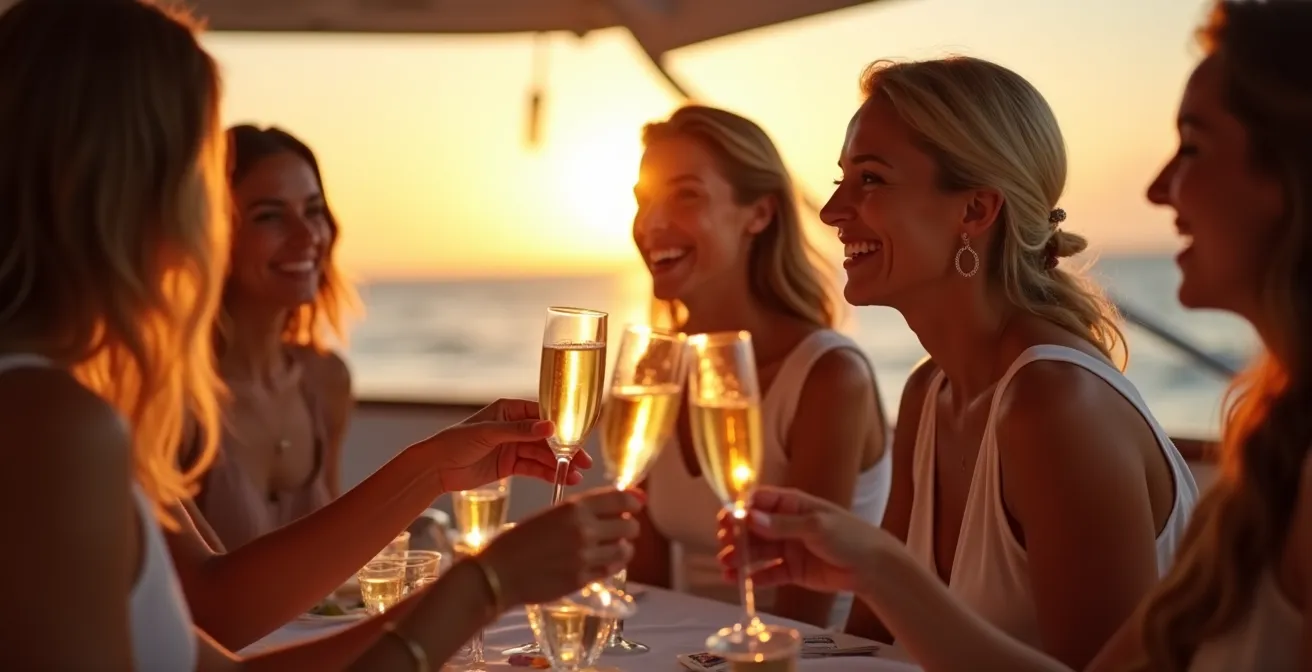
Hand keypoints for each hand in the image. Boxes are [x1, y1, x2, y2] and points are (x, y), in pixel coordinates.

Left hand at [420, 398, 593, 492]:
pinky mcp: (510, 466)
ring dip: (559, 464)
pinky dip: (547, 474)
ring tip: (575, 476)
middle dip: (565, 449)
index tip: (579, 436)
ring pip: (542, 455)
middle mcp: (514, 427)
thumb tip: (549, 427)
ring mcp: (513, 447)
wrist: (435, 468)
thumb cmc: (455, 442)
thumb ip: (519, 430)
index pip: (542, 414)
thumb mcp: (488, 432)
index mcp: (509, 410)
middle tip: (583, 461)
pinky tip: (561, 479)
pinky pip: (533, 468)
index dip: (562, 426)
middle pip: (546, 438)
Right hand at [480, 488, 643, 607]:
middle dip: (629, 526)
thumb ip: (582, 510)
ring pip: (625, 550)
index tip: (636, 504)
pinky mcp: (582, 580)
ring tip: (615, 548)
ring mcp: (585, 557)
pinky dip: (612, 565)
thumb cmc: (518, 542)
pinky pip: (611, 570)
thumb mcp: (550, 513)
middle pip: (630, 526)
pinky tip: (604, 562)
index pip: (622, 500)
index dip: (634, 501)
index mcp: (575, 508)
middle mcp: (584, 531)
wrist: (499, 573)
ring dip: (624, 548)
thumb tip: (616, 507)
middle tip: (622, 528)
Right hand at [716, 486, 885, 594]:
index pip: (759, 501)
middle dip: (736, 535)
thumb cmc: (850, 536)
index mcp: (793, 505)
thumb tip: (749, 517)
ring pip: (757, 551)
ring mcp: (788, 548)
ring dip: (740, 557)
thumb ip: (782, 524)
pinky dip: (753, 577)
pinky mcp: (792, 571)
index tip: (725, 520)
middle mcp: (786, 524)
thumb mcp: (816, 526)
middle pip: (753, 528)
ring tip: (725, 566)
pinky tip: (738, 581)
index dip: (740, 509)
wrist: (874, 568)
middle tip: (724, 545)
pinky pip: (768, 573)